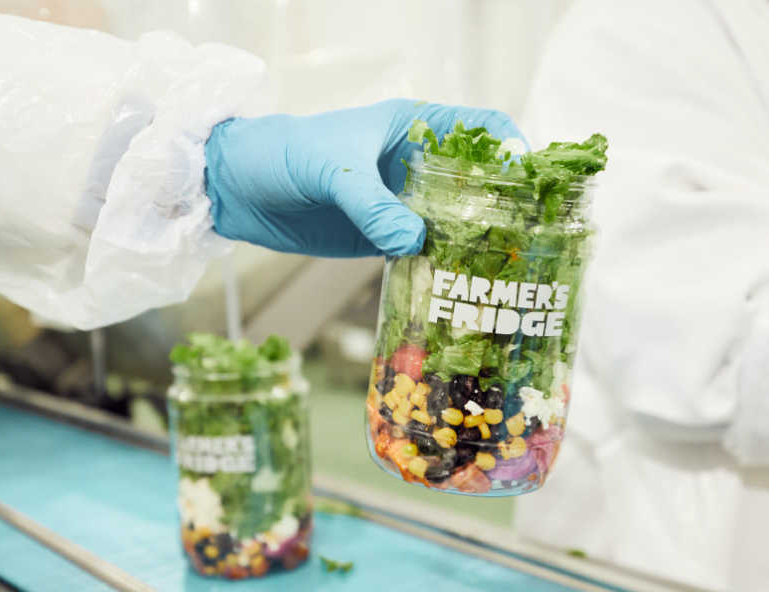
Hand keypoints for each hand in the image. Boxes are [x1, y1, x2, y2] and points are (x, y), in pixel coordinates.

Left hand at [203, 99, 526, 256]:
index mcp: (413, 128)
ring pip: (454, 222)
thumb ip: (372, 205)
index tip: (529, 181)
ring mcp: (402, 204)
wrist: (240, 188)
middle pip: (478, 182)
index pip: (480, 127)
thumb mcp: (332, 170)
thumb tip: (413, 242)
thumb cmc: (285, 155)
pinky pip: (423, 252)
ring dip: (474, 244)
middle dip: (503, 206)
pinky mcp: (383, 237)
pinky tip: (457, 287)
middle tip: (524, 237)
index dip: (510, 148)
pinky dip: (440, 267)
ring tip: (500, 271)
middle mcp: (416, 166)